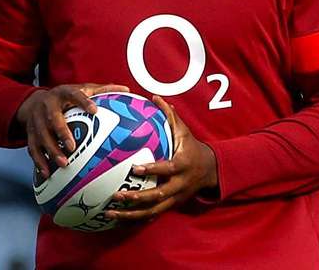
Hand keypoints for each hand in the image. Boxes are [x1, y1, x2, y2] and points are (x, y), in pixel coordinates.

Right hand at [16, 83, 129, 176]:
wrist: (32, 102)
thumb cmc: (64, 98)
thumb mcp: (81, 89)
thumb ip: (102, 90)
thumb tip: (126, 90)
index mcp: (63, 93)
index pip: (73, 94)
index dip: (83, 101)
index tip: (95, 111)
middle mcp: (47, 105)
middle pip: (53, 119)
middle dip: (61, 132)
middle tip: (72, 147)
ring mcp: (36, 120)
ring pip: (41, 136)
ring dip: (51, 151)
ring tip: (63, 164)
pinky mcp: (30, 133)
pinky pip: (32, 149)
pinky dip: (39, 161)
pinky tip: (47, 173)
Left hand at [105, 96, 217, 221]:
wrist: (210, 171)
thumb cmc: (192, 148)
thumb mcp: (184, 132)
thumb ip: (170, 116)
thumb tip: (155, 97)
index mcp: (182, 166)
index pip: (167, 168)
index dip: (153, 169)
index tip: (135, 168)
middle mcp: (179, 185)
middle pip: (158, 196)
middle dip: (137, 197)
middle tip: (116, 195)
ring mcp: (174, 199)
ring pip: (152, 211)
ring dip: (130, 214)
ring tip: (109, 212)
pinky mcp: (170, 207)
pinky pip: (151, 217)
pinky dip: (134, 220)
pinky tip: (116, 220)